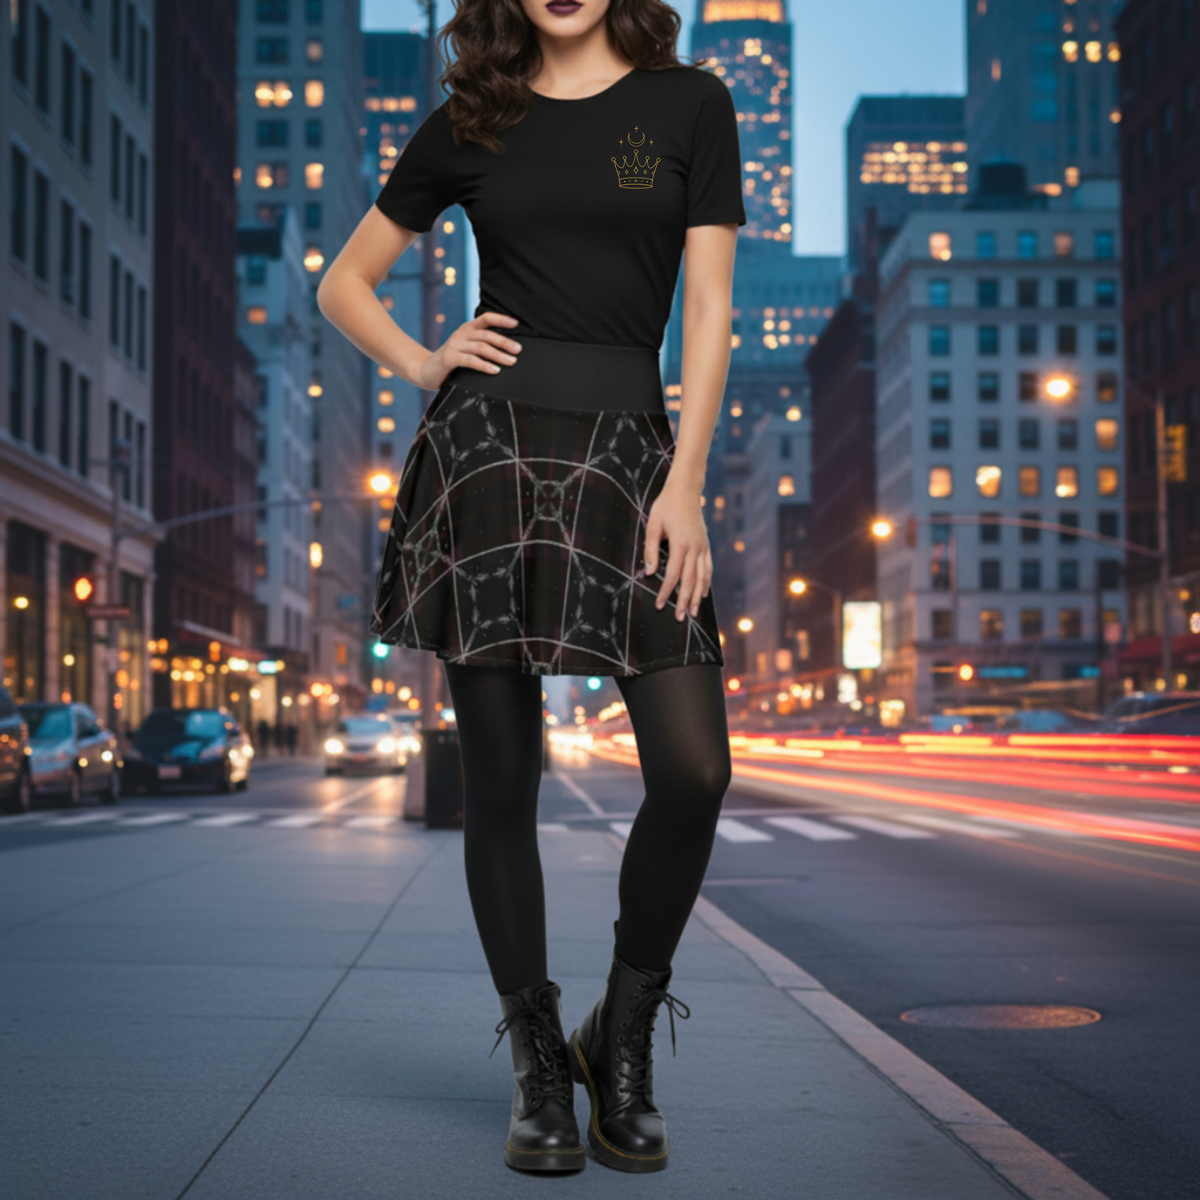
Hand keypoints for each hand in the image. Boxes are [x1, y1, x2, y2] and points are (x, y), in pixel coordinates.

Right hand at [413, 312, 522, 389]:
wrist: (425, 370)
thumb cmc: (451, 361)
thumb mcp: (466, 349)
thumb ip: (481, 346)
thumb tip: (507, 351)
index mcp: (467, 329)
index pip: (486, 318)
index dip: (501, 319)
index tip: (516, 323)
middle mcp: (461, 334)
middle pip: (487, 335)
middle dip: (505, 342)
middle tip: (518, 350)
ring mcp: (454, 345)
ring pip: (481, 347)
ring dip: (499, 355)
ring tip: (511, 361)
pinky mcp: (449, 358)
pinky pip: (471, 361)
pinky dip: (484, 365)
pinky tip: (495, 370)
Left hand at [644, 479, 712, 620]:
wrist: (685, 490)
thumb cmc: (666, 506)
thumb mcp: (653, 525)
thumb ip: (651, 549)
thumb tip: (648, 572)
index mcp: (680, 544)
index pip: (672, 574)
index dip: (666, 592)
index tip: (659, 605)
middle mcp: (695, 548)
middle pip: (690, 580)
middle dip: (684, 601)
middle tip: (680, 618)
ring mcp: (703, 547)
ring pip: (702, 577)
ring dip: (698, 596)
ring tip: (694, 612)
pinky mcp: (706, 545)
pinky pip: (708, 568)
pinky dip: (706, 583)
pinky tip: (703, 594)